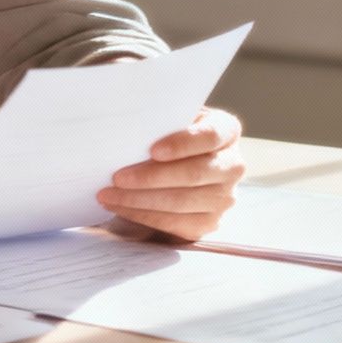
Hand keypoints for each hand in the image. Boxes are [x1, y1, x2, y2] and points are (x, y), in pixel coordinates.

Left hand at [97, 107, 244, 241]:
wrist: (178, 160)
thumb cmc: (168, 133)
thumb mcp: (170, 118)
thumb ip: (160, 120)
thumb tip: (126, 129)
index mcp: (227, 130)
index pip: (210, 136)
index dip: (182, 144)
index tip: (153, 150)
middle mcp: (233, 165)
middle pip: (194, 174)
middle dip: (151, 177)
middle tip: (117, 177)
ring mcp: (225, 197)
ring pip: (181, 202)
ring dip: (139, 200)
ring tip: (108, 194)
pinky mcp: (210, 222)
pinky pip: (174, 223)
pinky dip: (142, 215)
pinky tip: (119, 206)